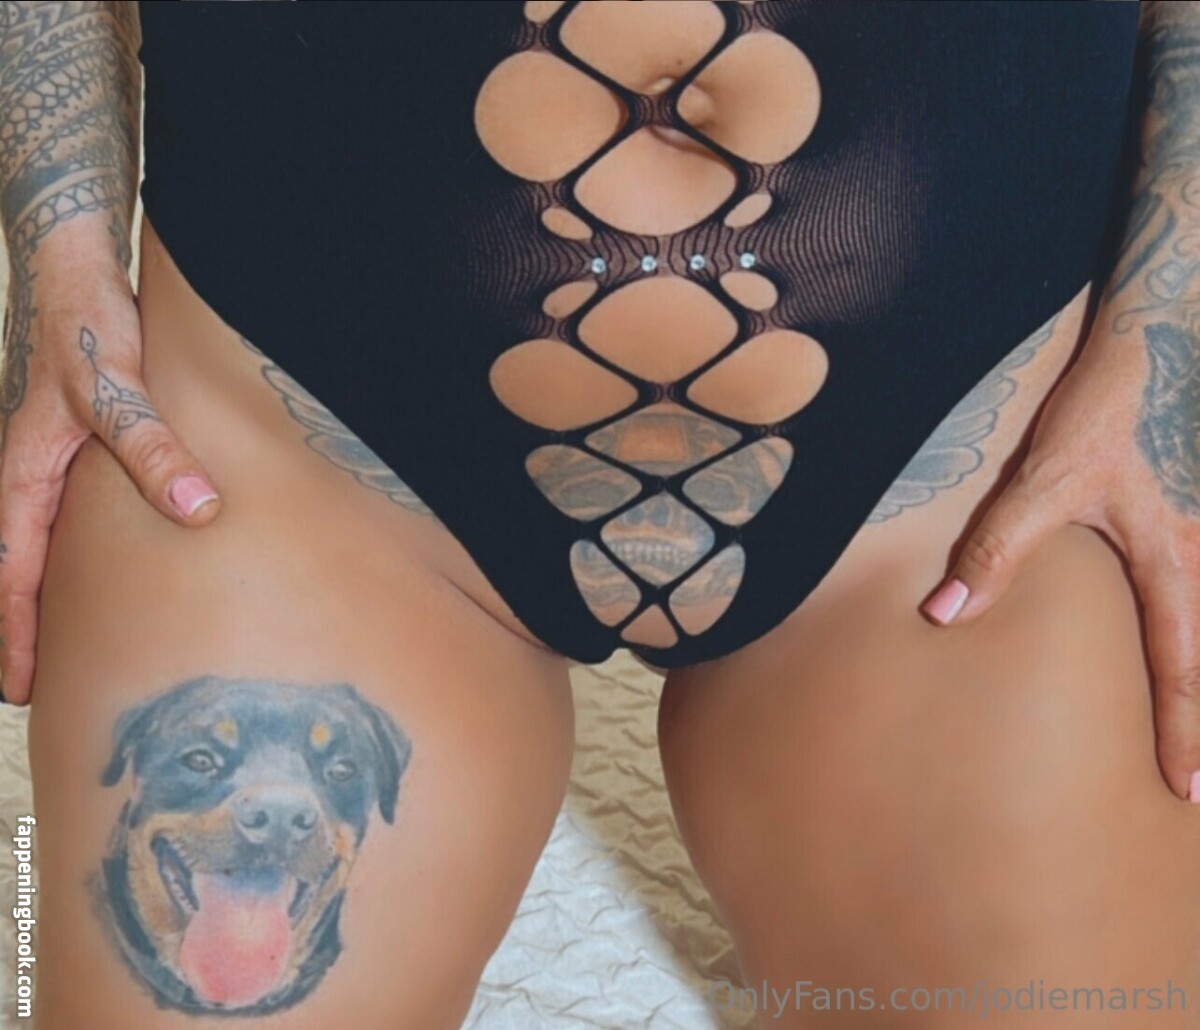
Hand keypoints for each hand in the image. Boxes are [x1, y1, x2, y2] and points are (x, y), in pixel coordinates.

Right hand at [0, 263, 221, 704]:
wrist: (73, 269)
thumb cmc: (87, 327)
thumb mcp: (119, 389)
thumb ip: (154, 449)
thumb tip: (198, 512)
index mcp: (23, 471)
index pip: (11, 570)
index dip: (14, 630)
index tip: (19, 685)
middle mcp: (28, 471)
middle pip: (16, 566)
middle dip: (20, 627)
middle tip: (32, 686)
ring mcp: (48, 460)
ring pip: (37, 543)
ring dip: (42, 593)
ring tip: (63, 643)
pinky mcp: (74, 443)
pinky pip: (63, 513)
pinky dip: (67, 552)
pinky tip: (100, 565)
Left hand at [919, 322, 1199, 800]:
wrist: (1129, 359)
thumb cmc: (1089, 422)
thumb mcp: (1040, 484)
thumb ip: (997, 547)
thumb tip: (947, 614)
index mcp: (1167, 563)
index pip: (1181, 664)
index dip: (1184, 730)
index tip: (1187, 789)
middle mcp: (1189, 562)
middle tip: (1196, 794)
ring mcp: (1186, 548)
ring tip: (1192, 745)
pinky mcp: (1166, 534)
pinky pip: (1184, 600)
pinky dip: (1187, 643)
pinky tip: (1173, 659)